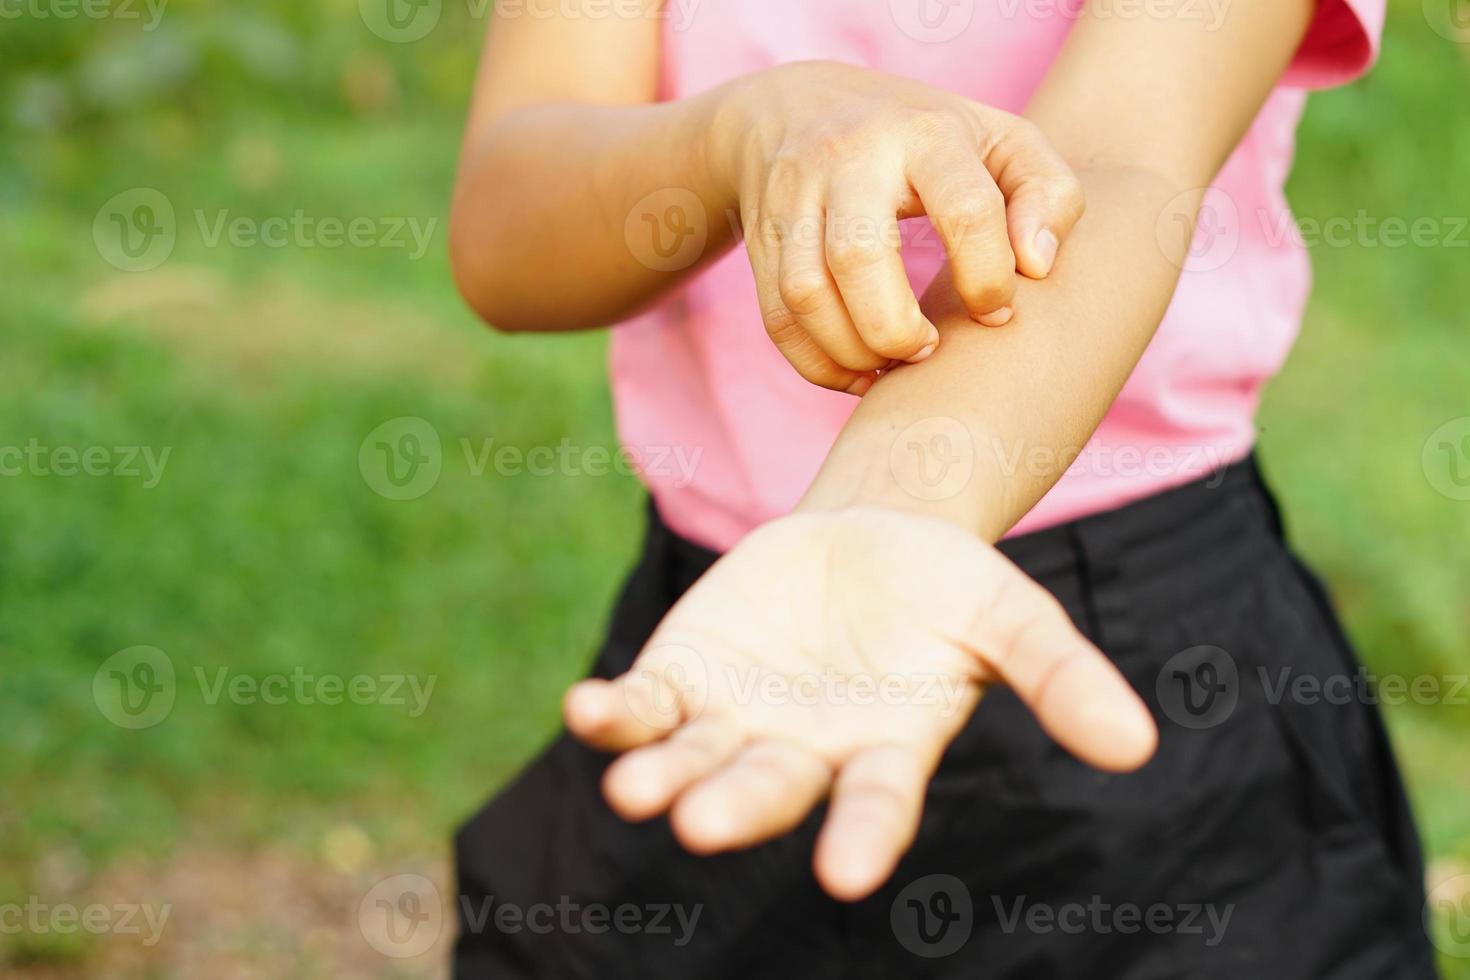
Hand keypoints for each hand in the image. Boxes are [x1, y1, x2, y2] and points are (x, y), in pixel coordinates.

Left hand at [563, 507, 1155, 900]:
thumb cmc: (946, 588)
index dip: (863, 834)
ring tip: (633, 790)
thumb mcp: (1009, 618)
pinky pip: (641, 708)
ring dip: (659, 775)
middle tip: (704, 825)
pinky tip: (586, 712)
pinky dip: (613, 716)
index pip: (876, 803)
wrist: (869, 538)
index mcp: (884, 750)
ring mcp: (737, 722)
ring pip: (692, 760)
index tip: (846, 871)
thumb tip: (1140, 747)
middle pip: (769, 788)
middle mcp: (804, 753)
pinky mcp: (684, 679)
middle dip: (738, 806)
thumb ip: (1061, 677)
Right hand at [705, 61, 1085, 393]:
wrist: (792, 106)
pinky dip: (818, 363)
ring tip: (892, 365)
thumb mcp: (999, 140)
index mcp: (924, 134)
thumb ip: (1048, 193)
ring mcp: (793, 199)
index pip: (964, 209)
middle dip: (897, 328)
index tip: (996, 312)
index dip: (988, 276)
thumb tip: (1036, 267)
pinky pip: (778, 320)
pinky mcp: (760, 240)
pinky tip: (859, 372)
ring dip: (853, 352)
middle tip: (928, 349)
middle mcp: (848, 160)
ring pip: (805, 294)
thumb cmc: (923, 138)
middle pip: (859, 258)